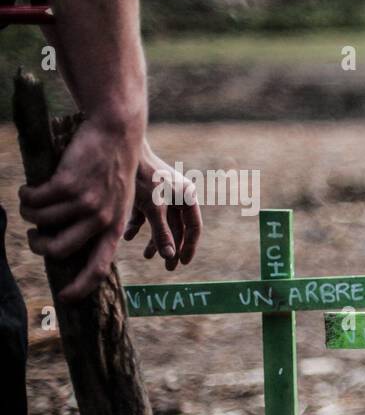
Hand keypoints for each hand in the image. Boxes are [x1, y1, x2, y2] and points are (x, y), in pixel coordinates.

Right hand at [18, 115, 139, 301]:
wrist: (116, 134)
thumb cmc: (113, 170)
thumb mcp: (118, 202)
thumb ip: (100, 224)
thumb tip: (69, 246)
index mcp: (114, 227)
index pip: (99, 267)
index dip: (81, 286)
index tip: (65, 298)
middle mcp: (101, 219)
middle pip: (58, 249)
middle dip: (38, 245)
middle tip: (34, 235)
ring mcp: (85, 202)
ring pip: (40, 221)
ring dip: (28, 213)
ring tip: (32, 202)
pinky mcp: (68, 184)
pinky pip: (34, 199)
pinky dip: (26, 195)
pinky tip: (30, 189)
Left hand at [123, 141, 201, 269]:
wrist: (121, 147)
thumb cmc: (142, 175)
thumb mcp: (154, 207)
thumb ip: (162, 232)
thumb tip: (169, 257)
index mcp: (188, 196)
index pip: (194, 227)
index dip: (189, 246)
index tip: (182, 263)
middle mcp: (178, 195)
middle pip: (177, 228)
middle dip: (170, 247)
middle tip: (167, 267)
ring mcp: (162, 194)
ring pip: (161, 222)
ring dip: (154, 239)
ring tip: (147, 256)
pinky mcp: (146, 192)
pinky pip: (147, 214)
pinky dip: (139, 226)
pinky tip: (128, 236)